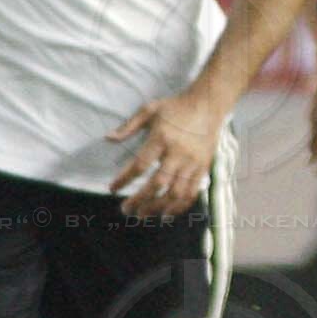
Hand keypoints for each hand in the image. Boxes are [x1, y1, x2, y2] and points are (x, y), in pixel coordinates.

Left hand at [108, 88, 226, 218]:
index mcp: (162, 138)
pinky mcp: (204, 167)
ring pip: (176, 192)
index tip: (112, 189)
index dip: (124, 179)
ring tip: (144, 214)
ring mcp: (193, 161)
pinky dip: (180, 206)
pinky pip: (192, 192)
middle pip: (158, 183)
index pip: (140, 164)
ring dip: (158, 207)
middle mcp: (178, 152)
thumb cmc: (175, 106)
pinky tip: (167, 213)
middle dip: (140, 200)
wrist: (208, 103)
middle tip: (126, 210)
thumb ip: (128, 126)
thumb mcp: (150, 109)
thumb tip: (108, 139)